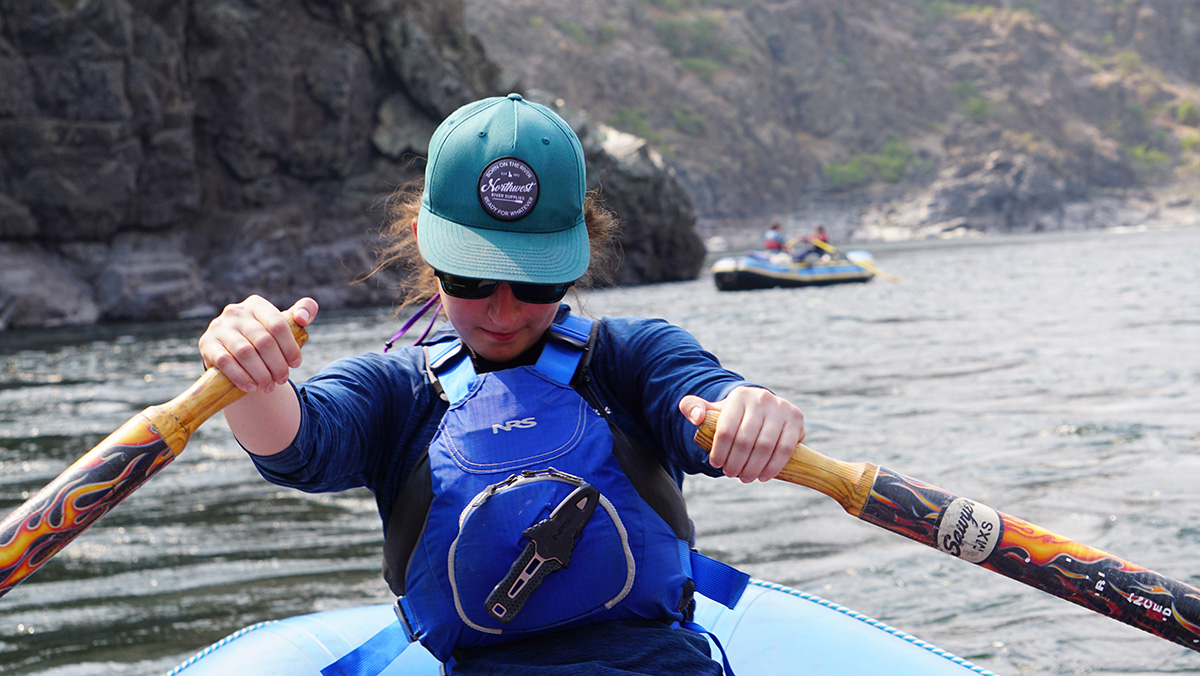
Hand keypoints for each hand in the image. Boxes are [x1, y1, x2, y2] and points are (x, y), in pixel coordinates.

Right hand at [198, 295, 318, 393]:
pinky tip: (251, 387)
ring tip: (269, 386)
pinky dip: (241, 377)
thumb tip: (303, 318)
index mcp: (257, 304)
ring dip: (261, 374)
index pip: (278, 325)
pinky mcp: (207, 344)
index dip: (290, 347)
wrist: (233, 354)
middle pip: (263, 341)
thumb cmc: (265, 338)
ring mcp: (219, 327)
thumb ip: (303, 311)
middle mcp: (236, 312)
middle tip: (283, 380)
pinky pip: (225, 362)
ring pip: (245, 353)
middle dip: (277, 364)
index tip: (296, 364)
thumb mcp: (283, 324)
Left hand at [679, 387, 804, 482]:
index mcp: (739, 396)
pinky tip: (763, 476)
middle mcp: (761, 398)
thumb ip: (693, 408)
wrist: (763, 408)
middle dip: (736, 463)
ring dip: (753, 468)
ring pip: (765, 446)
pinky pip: (785, 449)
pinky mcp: (796, 419)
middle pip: (745, 441)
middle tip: (731, 474)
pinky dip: (773, 467)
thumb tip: (696, 417)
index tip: (716, 464)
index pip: (726, 429)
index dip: (719, 452)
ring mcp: (780, 408)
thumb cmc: (734, 414)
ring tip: (745, 477)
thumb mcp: (713, 409)